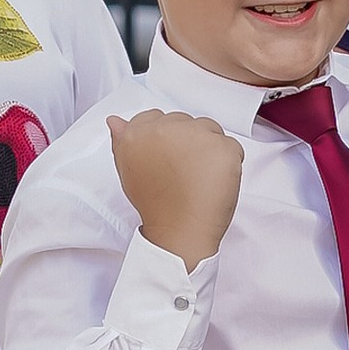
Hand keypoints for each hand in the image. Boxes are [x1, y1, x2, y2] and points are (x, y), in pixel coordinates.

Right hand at [109, 110, 243, 268]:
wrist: (178, 232)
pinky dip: (229, 163)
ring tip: (199, 177)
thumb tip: (115, 121)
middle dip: (189, 144)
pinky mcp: (222, 148)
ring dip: (209, 150)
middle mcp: (167, 128)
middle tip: (184, 173)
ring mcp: (196, 136)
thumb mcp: (129, 170)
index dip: (167, 141)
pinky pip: (232, 147)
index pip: (157, 118)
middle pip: (187, 123)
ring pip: (211, 131)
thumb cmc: (156, 205)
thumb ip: (123, 140)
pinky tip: (214, 181)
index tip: (168, 160)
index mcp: (139, 132)